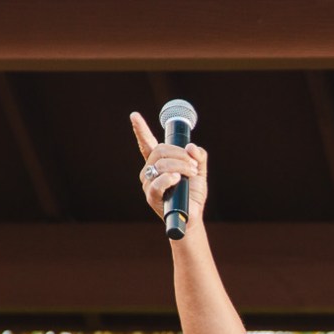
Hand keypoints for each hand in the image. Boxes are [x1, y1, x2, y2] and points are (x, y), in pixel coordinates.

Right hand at [130, 111, 208, 228]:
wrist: (192, 217)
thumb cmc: (192, 194)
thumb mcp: (199, 171)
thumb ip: (199, 156)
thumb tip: (192, 147)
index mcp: (158, 163)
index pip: (147, 144)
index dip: (141, 130)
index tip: (134, 115)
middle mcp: (149, 171)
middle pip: (161, 151)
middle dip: (180, 154)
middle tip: (194, 166)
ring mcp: (148, 183)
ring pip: (161, 164)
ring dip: (181, 166)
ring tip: (192, 174)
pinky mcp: (151, 196)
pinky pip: (156, 183)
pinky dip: (169, 178)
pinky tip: (178, 179)